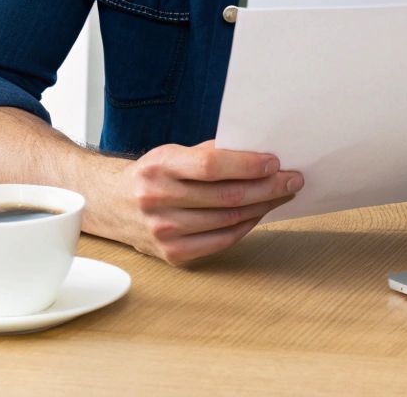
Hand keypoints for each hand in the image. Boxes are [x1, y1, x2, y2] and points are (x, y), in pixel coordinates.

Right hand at [101, 139, 303, 265]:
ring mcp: (163, 230)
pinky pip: (221, 241)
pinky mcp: (171, 253)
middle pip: (226, 196)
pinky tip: (259, 213)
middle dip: (268, 187)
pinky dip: (246, 226)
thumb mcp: (173, 153)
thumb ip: (211, 154)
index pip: (211, 165)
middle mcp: (157, 199)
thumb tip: (260, 155)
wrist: (113, 205)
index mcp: (159, 167)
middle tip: (293, 179)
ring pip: (228, 220)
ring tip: (282, 194)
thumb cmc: (153, 175)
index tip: (275, 162)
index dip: (247, 164)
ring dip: (263, 206)